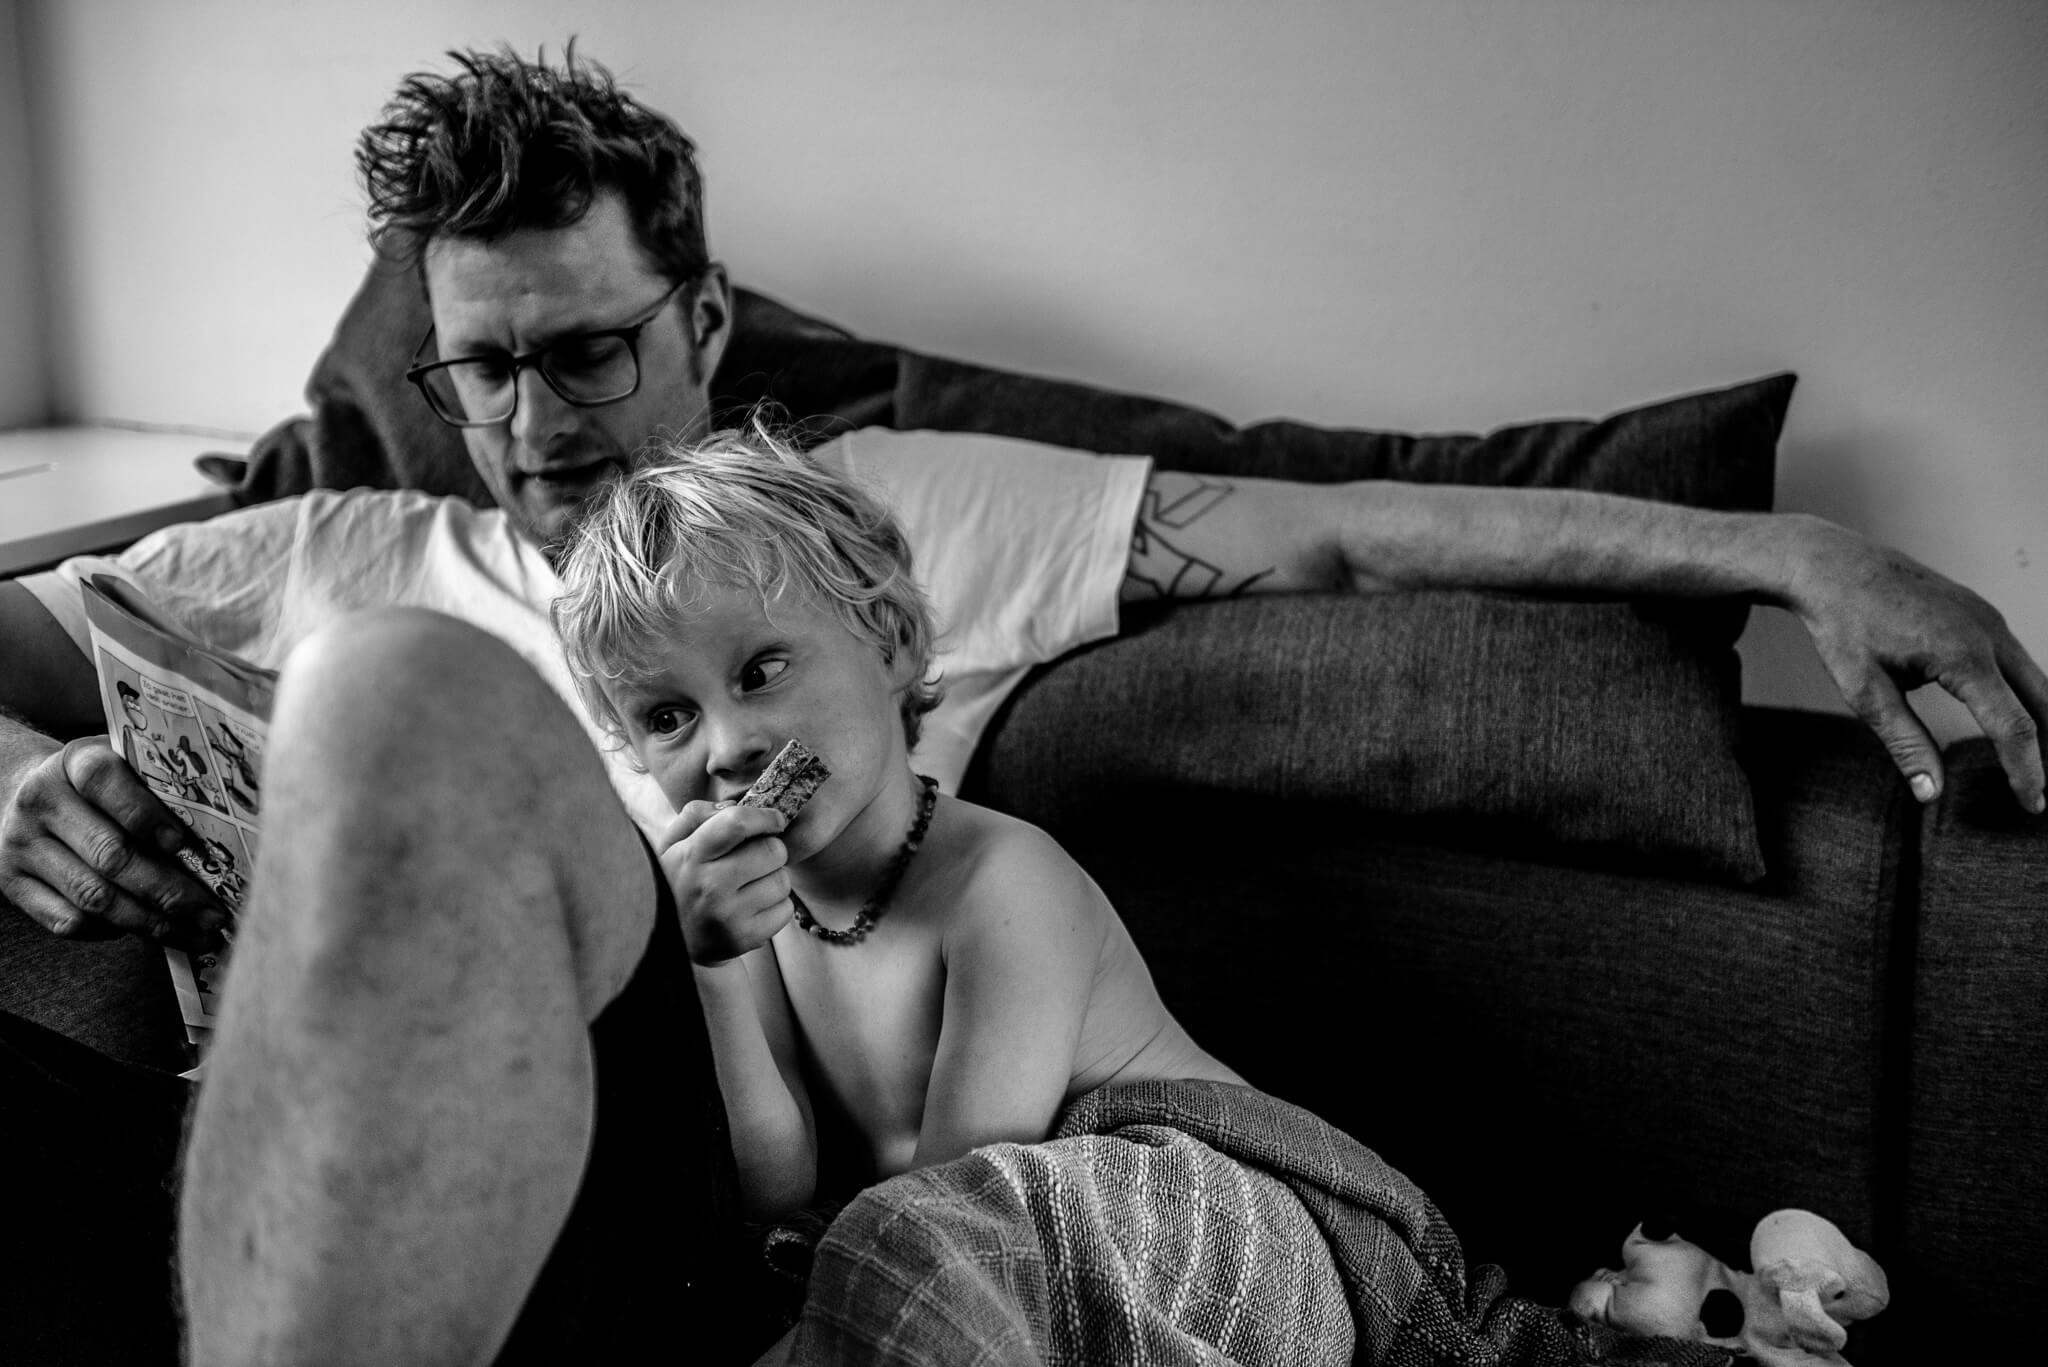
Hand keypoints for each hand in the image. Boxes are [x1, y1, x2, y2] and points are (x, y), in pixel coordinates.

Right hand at [0, 735, 230, 942]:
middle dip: (169, 891)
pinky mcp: (12, 884)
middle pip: (110, 855)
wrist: (13, 791)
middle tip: (213, 914)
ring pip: (92, 897)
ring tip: (196, 935)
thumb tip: (229, 832)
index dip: (146, 815)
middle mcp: (42, 802)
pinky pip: (68, 921)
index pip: (107, 783)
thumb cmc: (95, 786)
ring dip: (152, 923)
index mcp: (75, 763)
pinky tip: (148, 932)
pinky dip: (112, 932)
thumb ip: (160, 787)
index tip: (184, 844)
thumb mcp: (121, 766)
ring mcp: (21, 847)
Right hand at [657, 800, 793, 964]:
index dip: (765, 817)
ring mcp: (728, 915)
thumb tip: (735, 805)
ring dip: (774, 879)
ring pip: (783, 881)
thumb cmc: (675, 881)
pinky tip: (753, 907)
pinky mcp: (744, 938)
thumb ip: (696, 815)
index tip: (775, 820)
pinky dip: (776, 906)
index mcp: (691, 855)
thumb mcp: (672, 843)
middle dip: (770, 850)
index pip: (738, 822)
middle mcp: (710, 885)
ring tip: (750, 886)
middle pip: (772, 850)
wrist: (667, 941)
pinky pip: (785, 910)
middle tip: (755, 859)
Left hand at [1788, 518, 2047, 811]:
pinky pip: (2015, 658)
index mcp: (1964, 657)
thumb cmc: (1843, 626)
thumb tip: (1931, 794)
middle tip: (2039, 793)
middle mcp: (1988, 634)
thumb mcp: (1865, 692)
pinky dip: (2022, 692)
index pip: (2014, 727)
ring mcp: (1988, 618)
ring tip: (2031, 761)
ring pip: (2034, 678)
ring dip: (2037, 719)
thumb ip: (1905, 743)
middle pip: (2041, 702)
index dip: (2027, 771)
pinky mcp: (1980, 612)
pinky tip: (2008, 714)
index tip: (2033, 805)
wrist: (1831, 565)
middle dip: (2045, 750)